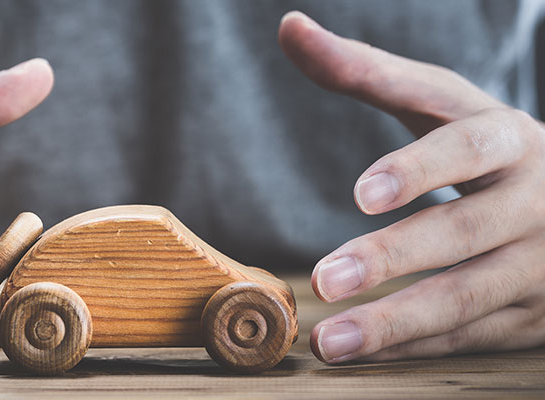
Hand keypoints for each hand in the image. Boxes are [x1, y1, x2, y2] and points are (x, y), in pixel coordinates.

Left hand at [279, 12, 544, 361]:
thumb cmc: (488, 149)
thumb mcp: (443, 106)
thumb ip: (367, 72)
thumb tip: (289, 26)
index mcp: (508, 138)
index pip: (466, 145)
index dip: (418, 168)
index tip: (362, 193)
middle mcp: (532, 198)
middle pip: (461, 230)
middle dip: (392, 256)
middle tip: (325, 278)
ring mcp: (541, 262)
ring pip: (466, 296)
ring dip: (395, 322)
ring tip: (328, 342)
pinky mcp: (536, 313)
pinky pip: (470, 335)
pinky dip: (413, 346)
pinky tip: (361, 354)